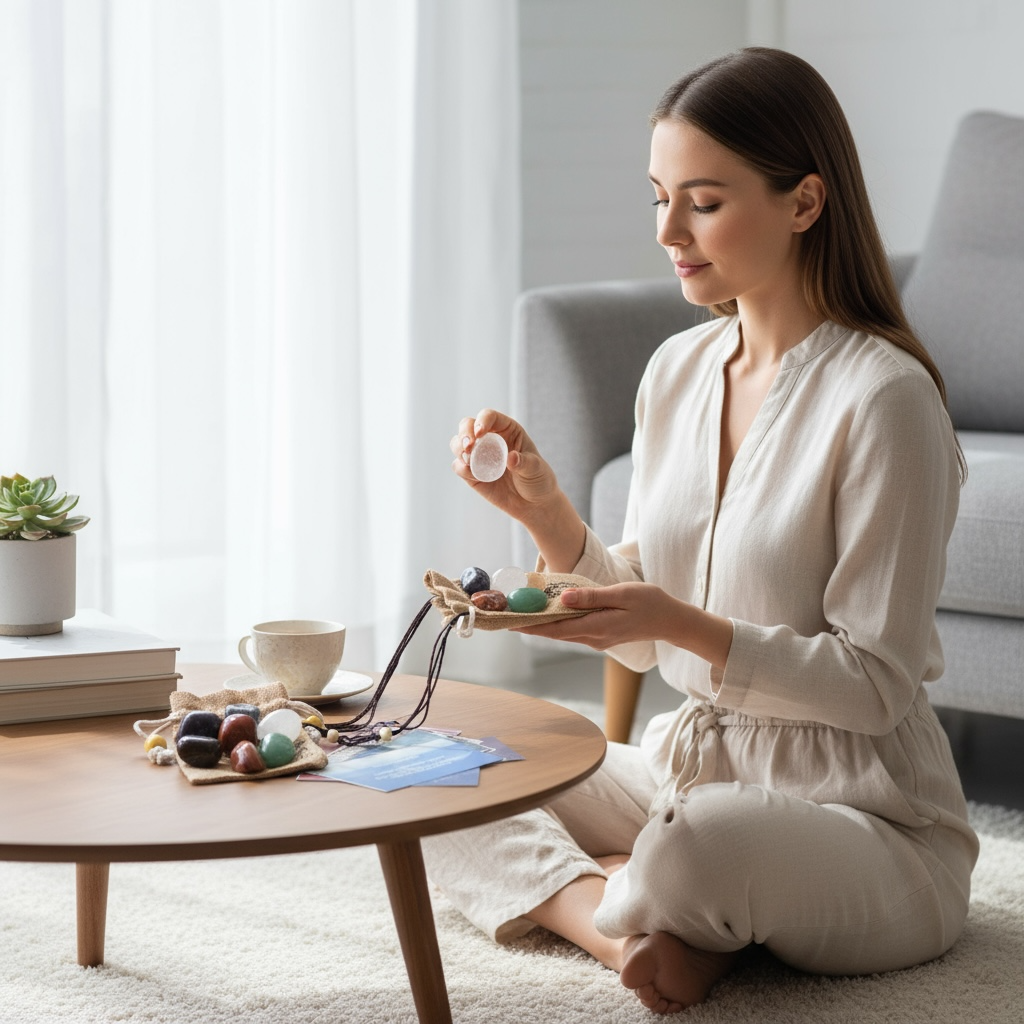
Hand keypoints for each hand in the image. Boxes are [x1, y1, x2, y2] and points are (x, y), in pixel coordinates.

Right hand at [450, 408, 560, 521]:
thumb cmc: (538, 481)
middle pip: (468, 425)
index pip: (489, 417)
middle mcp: (490, 439)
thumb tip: (511, 457)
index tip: (480, 433)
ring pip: (458, 443)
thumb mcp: (535, 469)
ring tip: (468, 460)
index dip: (482, 421)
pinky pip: (459, 466)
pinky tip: (472, 474)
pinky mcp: (472, 473)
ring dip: (458, 448)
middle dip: (464, 433)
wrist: (533, 505)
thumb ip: (524, 462)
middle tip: (468, 447)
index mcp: (507, 430)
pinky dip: (461, 468)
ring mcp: (479, 456)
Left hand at [510, 582, 679, 650]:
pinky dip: (557, 624)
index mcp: (597, 627)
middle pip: (554, 633)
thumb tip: (563, 597)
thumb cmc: (650, 603)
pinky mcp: (601, 635)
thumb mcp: (621, 594)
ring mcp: (597, 639)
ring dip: (542, 626)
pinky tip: (548, 616)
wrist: (671, 621)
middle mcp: (593, 637)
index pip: (556, 628)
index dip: (531, 625)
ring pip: (562, 633)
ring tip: (520, 616)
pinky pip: (573, 630)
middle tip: (506, 618)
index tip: (509, 622)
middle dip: (530, 626)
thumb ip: (591, 597)